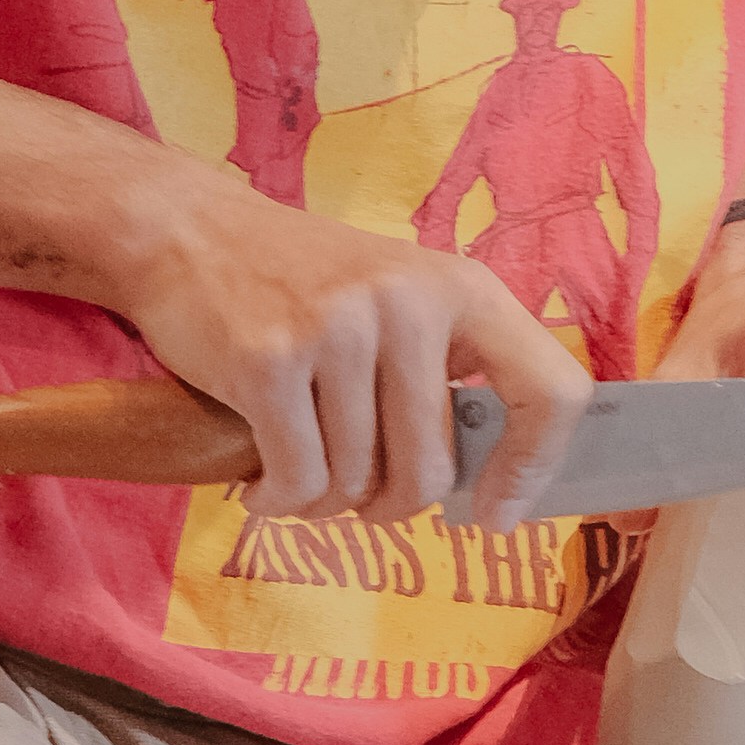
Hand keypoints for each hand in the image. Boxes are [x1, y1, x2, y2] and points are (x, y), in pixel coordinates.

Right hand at [117, 168, 585, 519]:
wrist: (191, 231)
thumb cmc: (305, 285)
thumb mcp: (402, 302)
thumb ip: (450, 375)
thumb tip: (497, 488)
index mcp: (463, 290)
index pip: (554, 392)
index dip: (535, 470)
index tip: (498, 513)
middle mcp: (411, 304)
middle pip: (430, 471)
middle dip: (389, 506)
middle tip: (357, 495)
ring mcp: (339, 330)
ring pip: (357, 484)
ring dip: (324, 503)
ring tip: (299, 473)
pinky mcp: (270, 361)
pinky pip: (298, 481)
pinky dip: (279, 500)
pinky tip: (262, 483)